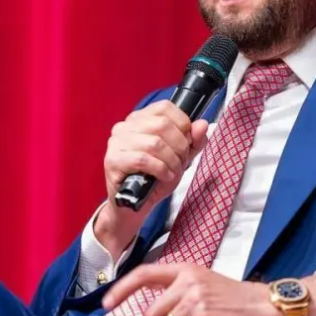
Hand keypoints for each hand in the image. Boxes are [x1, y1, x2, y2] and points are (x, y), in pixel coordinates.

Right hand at [97, 101, 208, 256]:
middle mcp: (124, 127)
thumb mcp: (180, 158)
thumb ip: (193, 142)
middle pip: (162, 124)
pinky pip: (143, 159)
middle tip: (181, 161)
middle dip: (180, 146)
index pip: (165, 107)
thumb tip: (202, 124)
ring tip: (172, 171)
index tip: (187, 142)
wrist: (133, 207)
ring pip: (154, 143)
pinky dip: (160, 169)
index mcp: (139, 120)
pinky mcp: (112, 161)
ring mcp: (116, 143)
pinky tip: (164, 177)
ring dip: (171, 161)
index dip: (183, 124)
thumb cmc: (154, 179)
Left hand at [103, 264, 285, 315]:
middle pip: (152, 312)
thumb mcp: (206, 284)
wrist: (267, 308)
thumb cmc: (237, 300)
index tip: (106, 304)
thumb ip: (180, 292)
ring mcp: (196, 301)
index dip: (122, 289)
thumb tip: (154, 314)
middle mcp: (188, 282)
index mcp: (186, 269)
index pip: (145, 274)